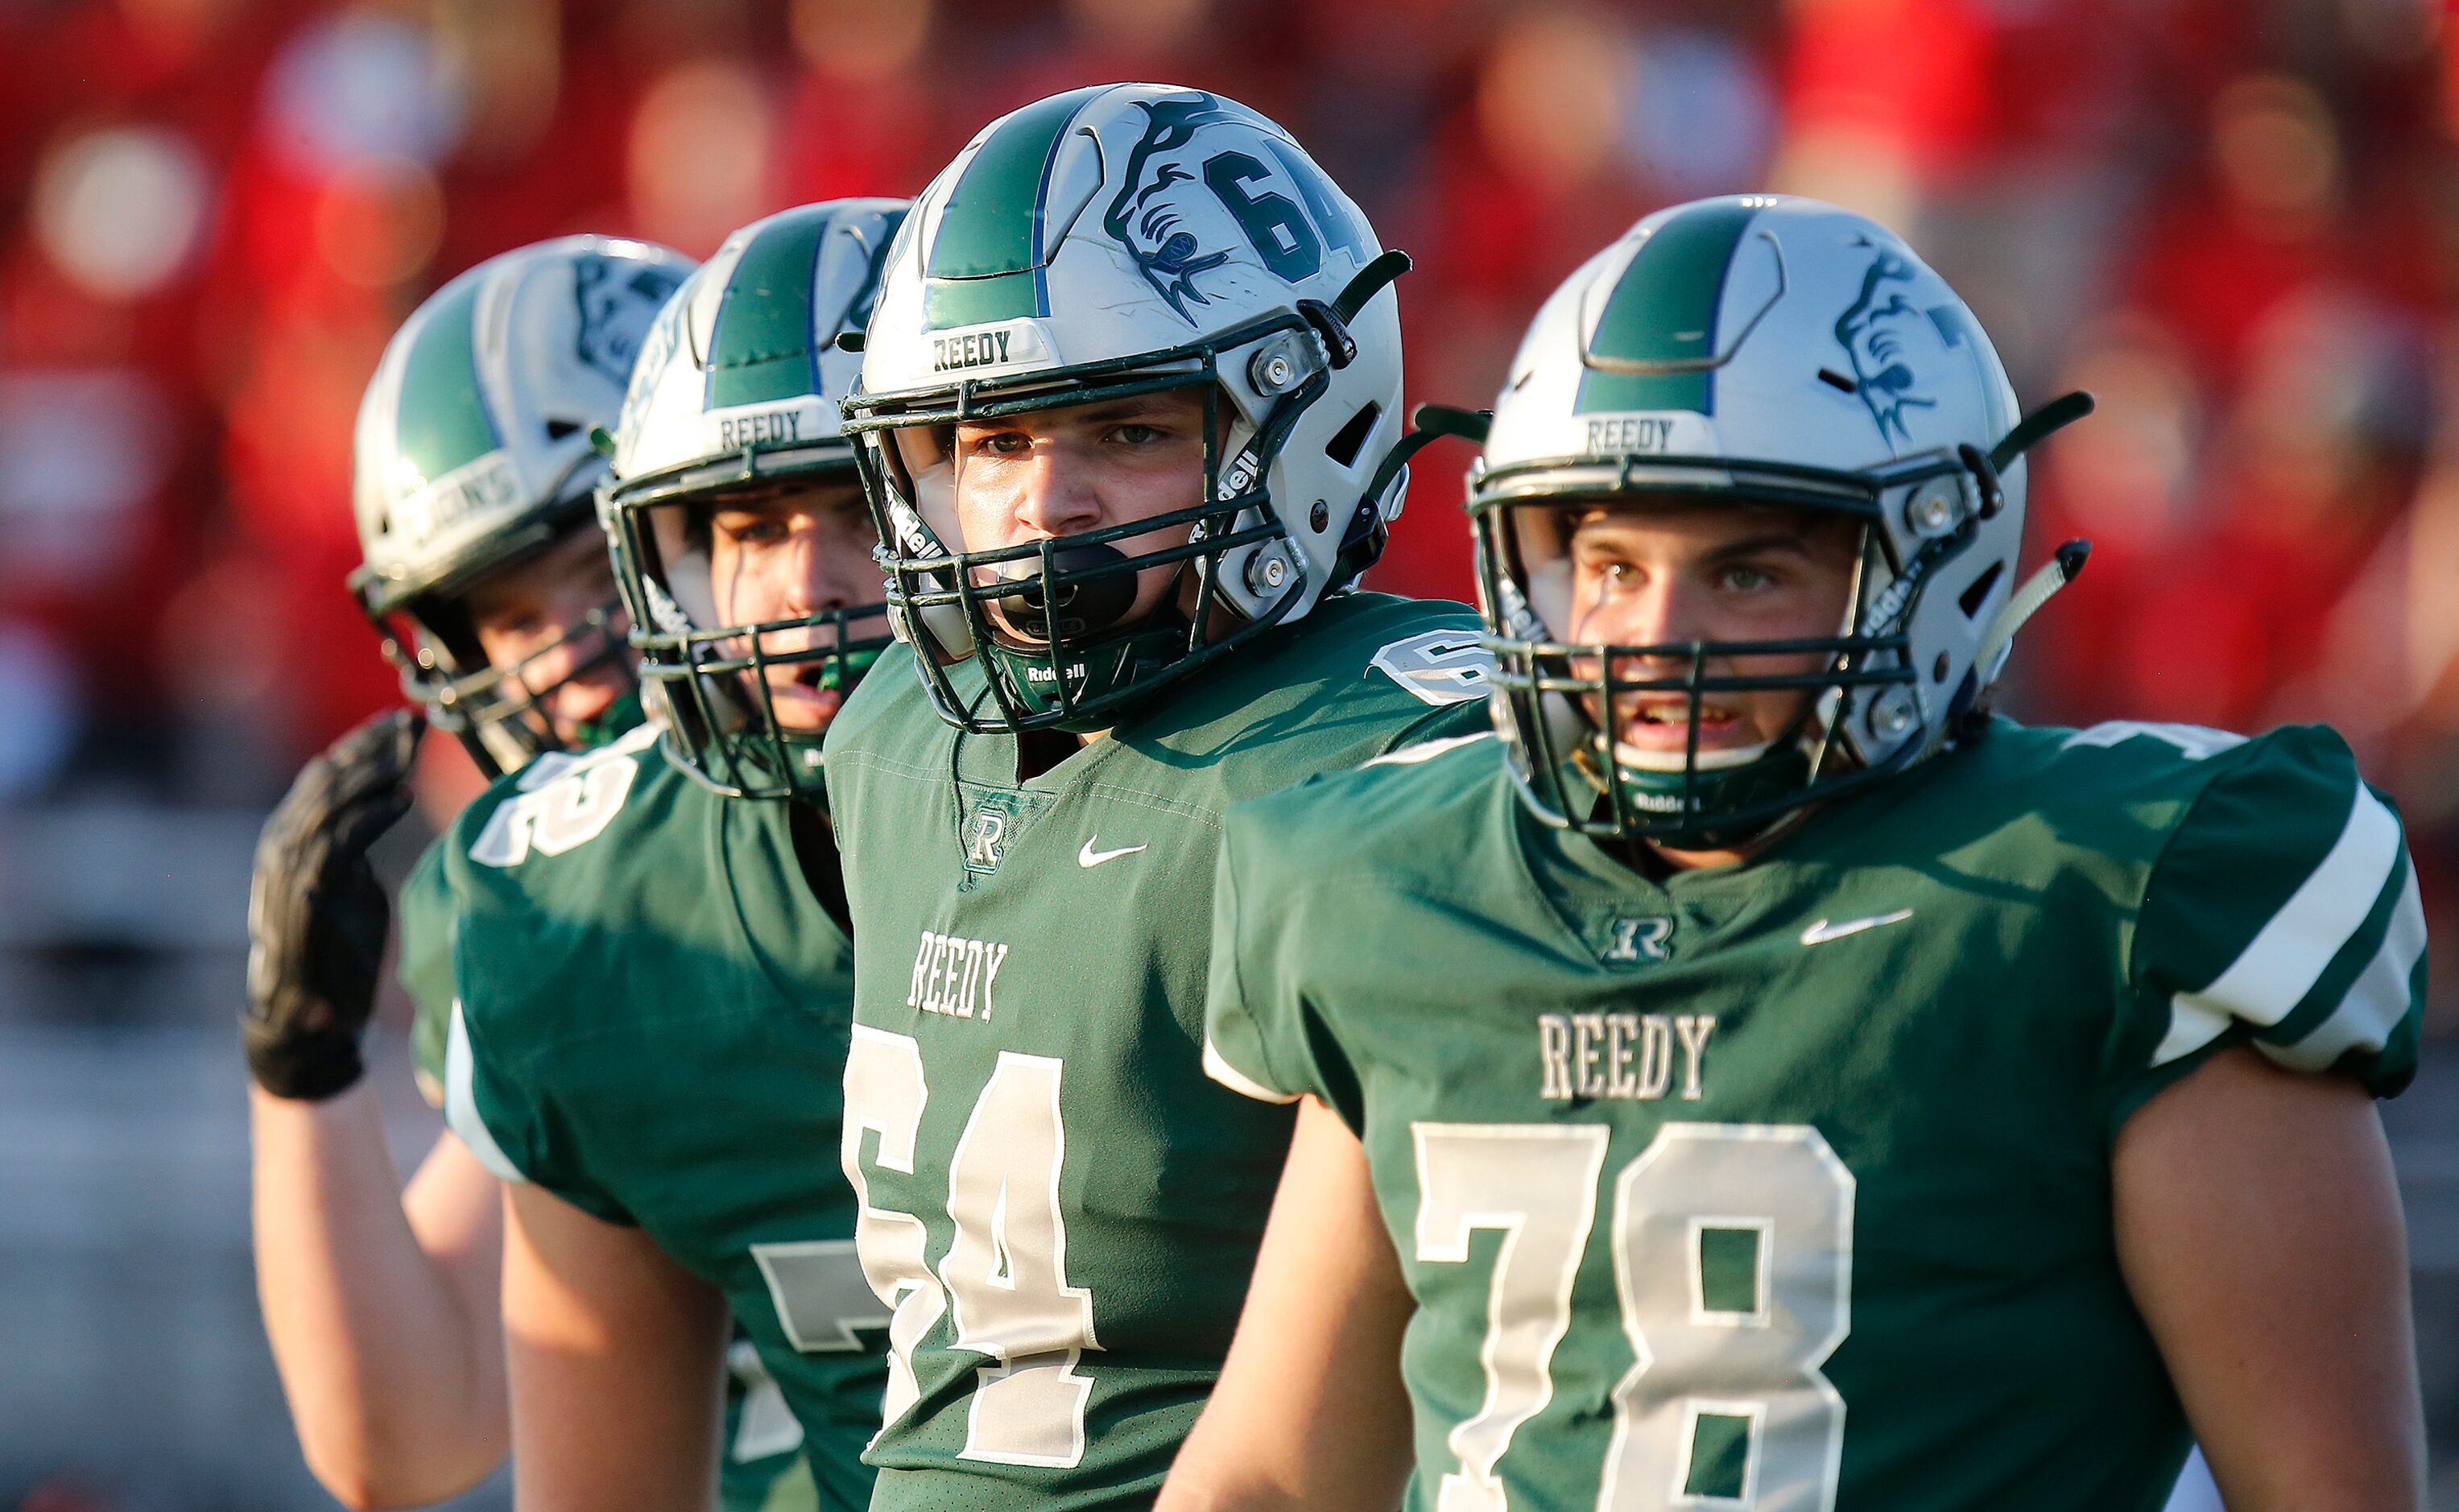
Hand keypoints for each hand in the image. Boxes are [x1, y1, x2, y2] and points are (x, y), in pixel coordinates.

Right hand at [244, 707, 424, 1098]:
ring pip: (334, 800)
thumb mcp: (348, 882)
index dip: (364, 744)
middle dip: (375, 745)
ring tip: (415, 746)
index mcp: (288, 835)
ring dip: (377, 769)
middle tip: (416, 721)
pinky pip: (340, 841)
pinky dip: (371, 815)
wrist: (305, 1014)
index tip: (404, 722)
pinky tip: (404, 797)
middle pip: (330, 777)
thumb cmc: (334, 951)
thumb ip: (356, 842)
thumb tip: (389, 801)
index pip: (326, 774)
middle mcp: (281, 842)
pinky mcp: (307, 891)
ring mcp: (290, 866)